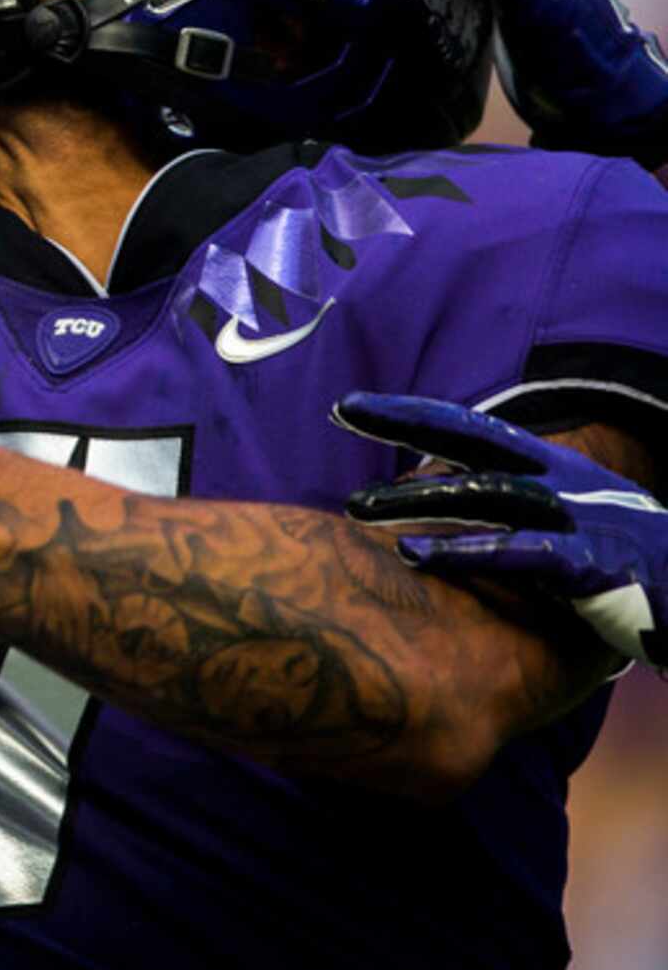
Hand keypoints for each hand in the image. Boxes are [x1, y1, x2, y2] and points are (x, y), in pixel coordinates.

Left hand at [337, 391, 667, 669]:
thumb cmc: (629, 559)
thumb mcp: (570, 518)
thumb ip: (510, 505)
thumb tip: (436, 502)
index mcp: (552, 467)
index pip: (472, 428)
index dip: (412, 412)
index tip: (351, 405)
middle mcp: (562, 482)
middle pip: (472, 444)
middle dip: (406, 422)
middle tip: (341, 411)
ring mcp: (578, 519)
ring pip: (487, 496)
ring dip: (419, 499)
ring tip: (358, 508)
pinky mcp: (592, 565)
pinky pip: (521, 554)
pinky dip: (468, 553)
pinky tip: (419, 556)